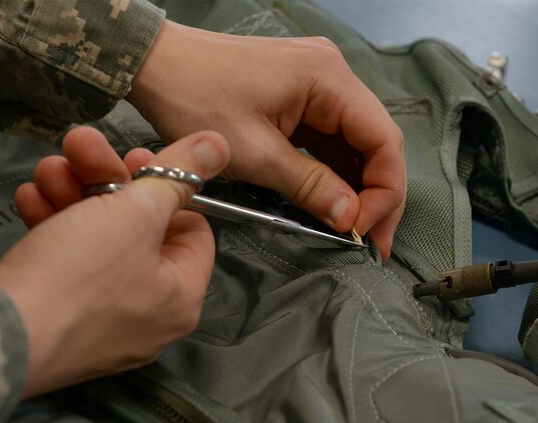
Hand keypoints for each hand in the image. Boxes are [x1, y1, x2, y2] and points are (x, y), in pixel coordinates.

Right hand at [0, 127, 229, 397]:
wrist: (0, 336)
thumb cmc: (83, 273)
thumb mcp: (136, 213)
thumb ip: (178, 175)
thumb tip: (220, 143)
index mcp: (183, 295)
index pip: (193, 229)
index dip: (168, 189)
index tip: (136, 159)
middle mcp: (150, 315)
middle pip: (140, 230)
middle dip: (106, 180)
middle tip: (80, 147)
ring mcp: (102, 322)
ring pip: (97, 243)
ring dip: (72, 195)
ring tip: (46, 169)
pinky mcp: (59, 321)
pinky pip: (67, 267)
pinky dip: (51, 228)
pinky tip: (28, 198)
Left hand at [126, 21, 405, 258]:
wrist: (154, 63)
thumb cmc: (195, 98)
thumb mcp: (255, 153)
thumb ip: (310, 186)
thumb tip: (350, 220)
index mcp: (329, 78)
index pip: (383, 141)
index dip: (383, 193)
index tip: (362, 232)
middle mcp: (332, 75)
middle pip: (374, 142)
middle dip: (376, 195)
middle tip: (370, 242)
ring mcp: (317, 85)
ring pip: (353, 144)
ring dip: (356, 187)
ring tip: (353, 230)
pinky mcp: (299, 97)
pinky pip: (328, 139)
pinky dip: (332, 172)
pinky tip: (331, 202)